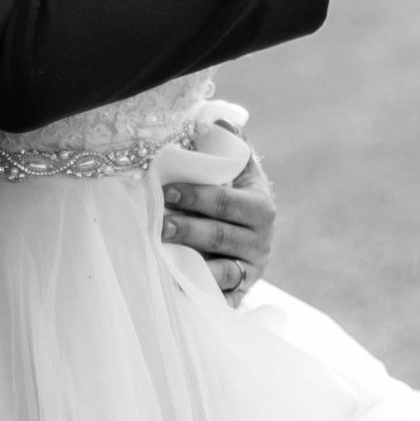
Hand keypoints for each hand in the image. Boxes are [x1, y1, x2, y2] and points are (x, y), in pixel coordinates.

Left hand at [161, 141, 276, 302]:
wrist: (253, 241)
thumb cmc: (237, 201)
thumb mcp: (241, 174)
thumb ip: (230, 148)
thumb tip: (216, 120)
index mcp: (260, 208)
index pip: (225, 202)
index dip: (196, 196)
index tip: (167, 190)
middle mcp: (260, 241)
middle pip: (220, 236)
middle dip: (187, 229)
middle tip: (158, 224)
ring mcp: (250, 270)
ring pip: (221, 271)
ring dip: (191, 266)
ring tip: (162, 258)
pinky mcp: (240, 294)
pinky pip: (223, 300)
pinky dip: (203, 298)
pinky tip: (179, 294)